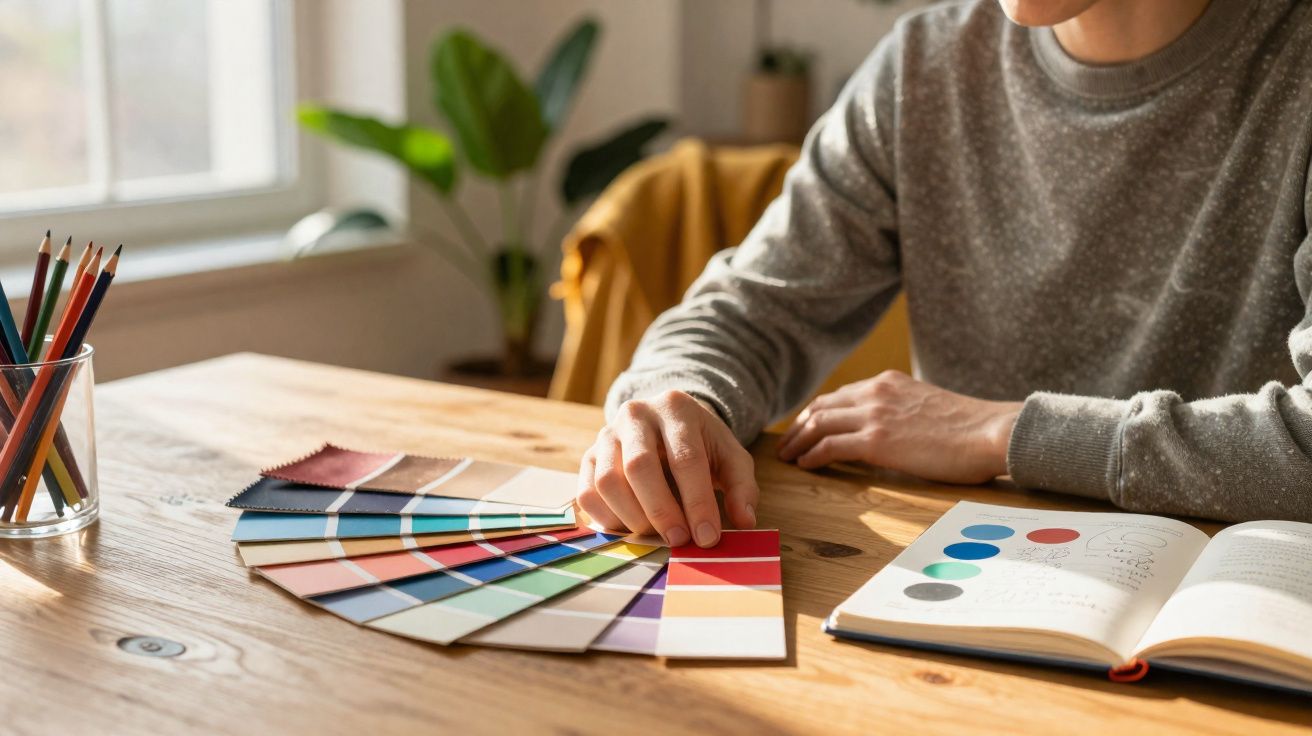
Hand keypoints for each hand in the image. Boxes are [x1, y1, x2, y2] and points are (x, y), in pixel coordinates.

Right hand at [576, 391, 758, 547]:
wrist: (667, 422)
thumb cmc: (703, 444)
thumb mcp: (731, 457)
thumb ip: (741, 487)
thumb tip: (745, 522)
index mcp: (676, 408)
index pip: (685, 458)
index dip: (697, 502)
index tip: (708, 537)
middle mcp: (635, 415)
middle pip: (640, 466)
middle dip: (661, 511)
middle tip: (680, 541)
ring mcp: (607, 434)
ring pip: (608, 481)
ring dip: (633, 517)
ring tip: (656, 535)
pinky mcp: (589, 455)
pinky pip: (587, 492)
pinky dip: (606, 518)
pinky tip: (630, 529)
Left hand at [776, 370, 1020, 483]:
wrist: (991, 432)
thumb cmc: (971, 428)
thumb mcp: (928, 407)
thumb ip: (903, 412)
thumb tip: (891, 432)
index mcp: (888, 383)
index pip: (840, 395)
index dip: (817, 412)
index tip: (805, 426)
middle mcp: (876, 393)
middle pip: (821, 406)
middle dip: (799, 425)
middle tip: (786, 443)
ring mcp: (874, 415)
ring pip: (819, 424)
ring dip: (798, 441)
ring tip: (787, 457)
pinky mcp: (876, 441)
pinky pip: (830, 447)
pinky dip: (812, 455)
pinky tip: (805, 465)